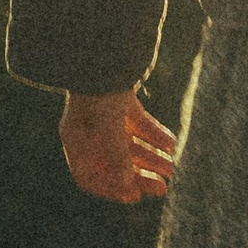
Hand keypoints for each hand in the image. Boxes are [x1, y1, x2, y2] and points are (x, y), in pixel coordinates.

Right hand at [60, 88, 178, 201]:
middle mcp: (88, 130)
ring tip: (172, 167)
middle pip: (114, 163)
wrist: (105, 50)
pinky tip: (172, 144)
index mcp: (76, 139)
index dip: (111, 189)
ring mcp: (104, 115)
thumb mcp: (108, 127)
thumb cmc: (100, 90)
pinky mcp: (120, 100)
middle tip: (163, 188)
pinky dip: (154, 134)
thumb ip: (116, 156)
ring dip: (151, 157)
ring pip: (129, 144)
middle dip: (139, 176)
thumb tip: (126, 184)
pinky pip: (138, 124)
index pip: (88, 175)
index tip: (134, 197)